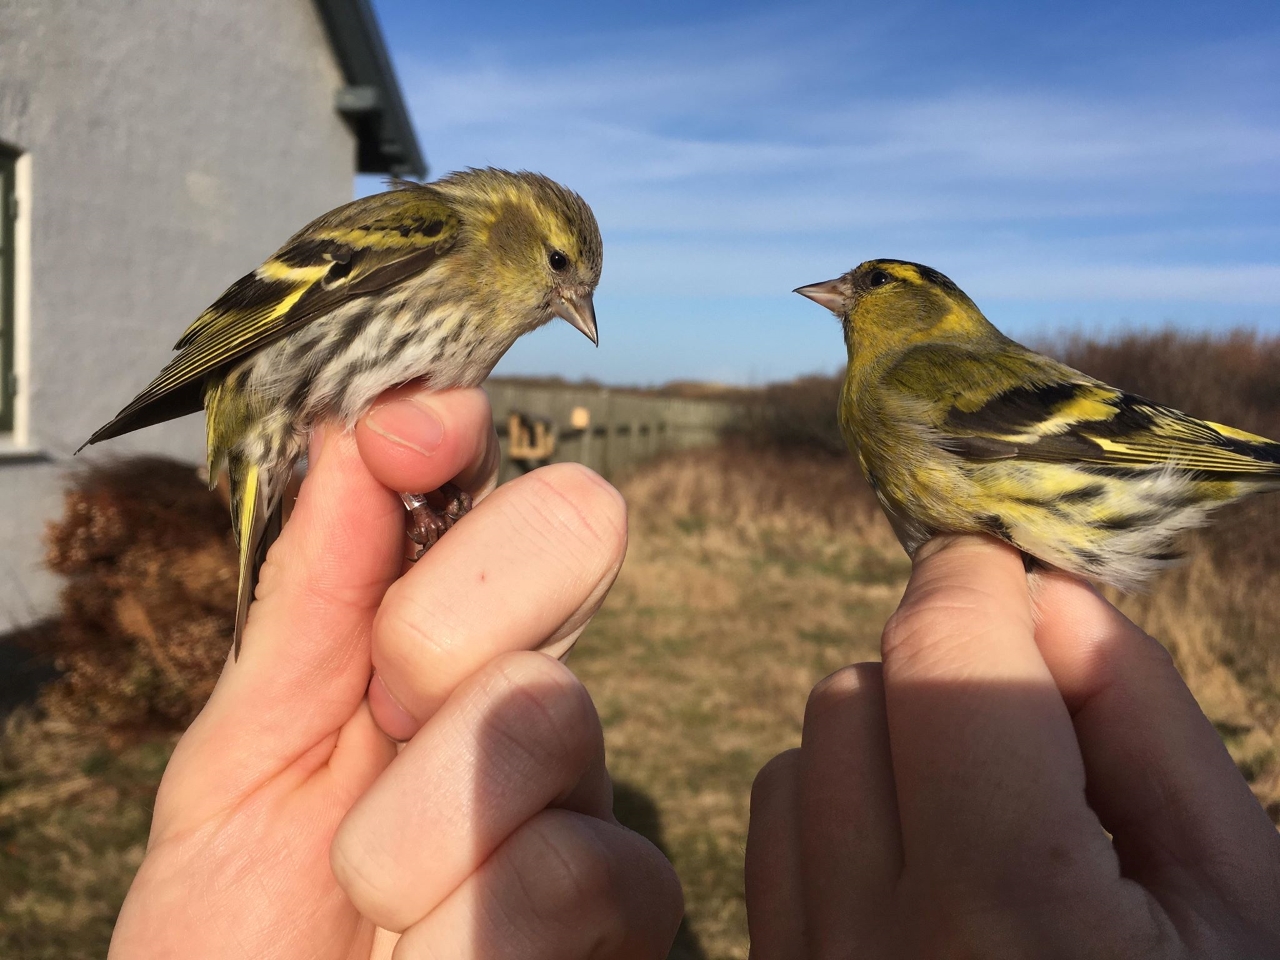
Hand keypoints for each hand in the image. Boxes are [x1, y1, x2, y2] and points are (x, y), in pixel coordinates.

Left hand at [109, 386, 680, 959]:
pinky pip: (583, 864)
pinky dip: (473, 926)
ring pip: (550, 705)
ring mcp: (583, 787)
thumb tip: (356, 433)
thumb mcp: (241, 757)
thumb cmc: (239, 934)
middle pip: (575, 528)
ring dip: (420, 817)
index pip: (481, 481)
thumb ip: (309, 605)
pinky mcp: (632, 902)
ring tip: (371, 897)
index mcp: (428, 640)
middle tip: (382, 711)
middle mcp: (522, 686)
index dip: (448, 432)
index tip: (403, 438)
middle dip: (450, 613)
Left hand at [746, 535, 1279, 958]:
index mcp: (1016, 922)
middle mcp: (878, 957)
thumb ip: (1147, 731)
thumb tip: (1052, 597)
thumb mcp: (1244, 901)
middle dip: (939, 669)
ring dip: (882, 742)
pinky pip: (771, 845)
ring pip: (798, 761)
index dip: (976, 583)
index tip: (1006, 564)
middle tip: (1031, 723)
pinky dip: (833, 812)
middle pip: (855, 696)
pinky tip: (922, 866)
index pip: (943, 662)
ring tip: (986, 813)